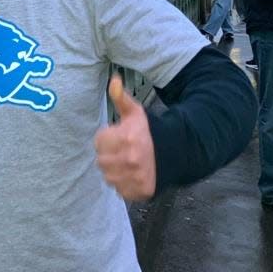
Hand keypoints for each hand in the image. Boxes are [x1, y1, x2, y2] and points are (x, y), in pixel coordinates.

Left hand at [94, 75, 155, 200]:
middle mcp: (129, 160)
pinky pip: (119, 190)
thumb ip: (121, 97)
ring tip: (126, 162)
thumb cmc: (149, 131)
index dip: (106, 138)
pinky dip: (123, 184)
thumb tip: (113, 79)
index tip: (117, 136)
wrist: (173, 154)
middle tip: (121, 150)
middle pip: (101, 160)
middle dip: (109, 154)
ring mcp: (134, 178)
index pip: (98, 142)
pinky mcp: (138, 192)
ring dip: (114, 170)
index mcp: (126, 138)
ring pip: (108, 177)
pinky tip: (131, 174)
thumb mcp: (135, 112)